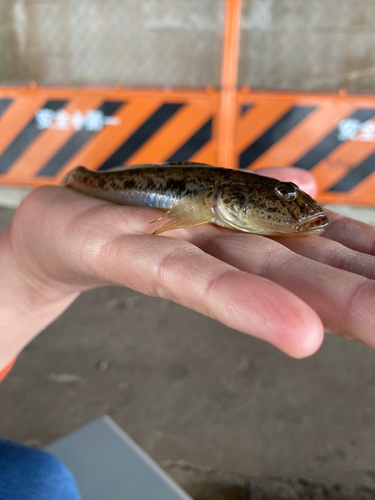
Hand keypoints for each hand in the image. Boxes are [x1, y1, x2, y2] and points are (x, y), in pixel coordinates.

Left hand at [3, 167, 374, 359]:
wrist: (58, 227)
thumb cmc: (133, 211)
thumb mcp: (201, 191)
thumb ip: (256, 191)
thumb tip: (306, 183)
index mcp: (234, 225)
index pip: (310, 238)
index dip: (359, 254)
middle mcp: (212, 243)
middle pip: (289, 265)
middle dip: (352, 289)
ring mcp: (171, 249)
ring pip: (245, 276)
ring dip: (308, 300)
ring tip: (368, 322)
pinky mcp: (121, 253)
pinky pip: (180, 275)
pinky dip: (233, 298)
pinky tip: (289, 324)